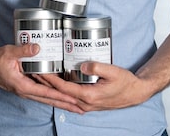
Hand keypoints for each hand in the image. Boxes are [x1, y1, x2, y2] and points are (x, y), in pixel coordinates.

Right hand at [0, 44, 83, 113]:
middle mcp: (25, 91)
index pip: (46, 93)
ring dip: (61, 103)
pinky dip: (53, 96)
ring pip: (46, 99)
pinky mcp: (26, 87)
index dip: (61, 96)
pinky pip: (42, 94)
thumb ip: (23, 50)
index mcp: (22, 85)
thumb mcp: (9, 52)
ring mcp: (26, 90)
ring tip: (75, 106)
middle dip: (66, 104)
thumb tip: (37, 47)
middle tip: (82, 108)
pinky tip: (61, 96)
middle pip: (49, 100)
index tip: (74, 99)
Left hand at [35, 62, 152, 111]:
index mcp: (89, 96)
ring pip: (64, 96)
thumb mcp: (113, 71)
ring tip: (41, 76)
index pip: (63, 88)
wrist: (135, 93)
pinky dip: (61, 91)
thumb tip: (82, 64)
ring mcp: (86, 105)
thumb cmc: (125, 82)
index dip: (50, 80)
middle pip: (60, 94)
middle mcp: (85, 103)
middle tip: (34, 71)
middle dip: (46, 83)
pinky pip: (71, 97)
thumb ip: (97, 67)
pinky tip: (56, 83)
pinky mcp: (88, 103)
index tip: (41, 70)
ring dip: (52, 87)